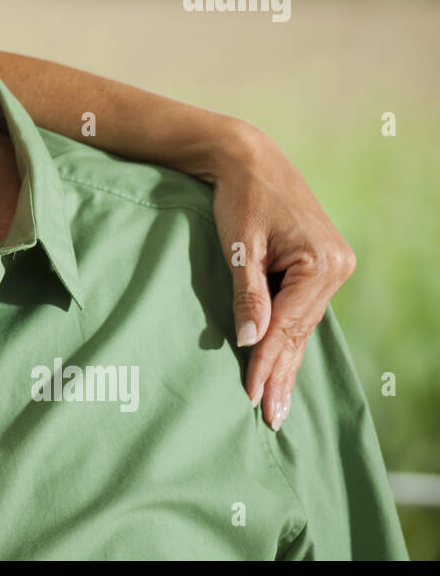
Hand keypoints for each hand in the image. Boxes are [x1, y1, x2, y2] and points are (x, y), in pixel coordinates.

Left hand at [211, 125, 356, 430]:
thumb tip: (251, 341)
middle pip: (300, 331)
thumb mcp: (239, 245)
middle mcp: (336, 268)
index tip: (250, 395)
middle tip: (270, 417)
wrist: (247, 158)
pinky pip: (302, 311)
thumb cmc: (239, 196)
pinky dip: (289, 338)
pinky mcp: (319, 266)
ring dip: (288, 363)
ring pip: (303, 326)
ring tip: (276, 404)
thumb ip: (247, 293)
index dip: (266, 362)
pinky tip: (284, 365)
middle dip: (282, 374)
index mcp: (321, 263)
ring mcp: (332, 268)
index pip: (288, 325)